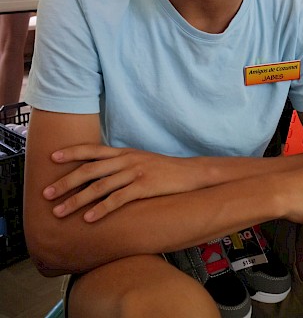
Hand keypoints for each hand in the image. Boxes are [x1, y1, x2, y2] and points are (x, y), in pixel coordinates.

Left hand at [43, 144, 204, 221]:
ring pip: (99, 186)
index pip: (93, 150)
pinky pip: (118, 199)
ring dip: (77, 199)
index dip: (72, 152)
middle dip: (66, 181)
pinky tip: (89, 218)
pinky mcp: (144, 187)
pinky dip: (101, 209)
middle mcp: (126, 159)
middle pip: (90, 169)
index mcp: (124, 152)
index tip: (52, 157)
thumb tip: (99, 173)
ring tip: (60, 211)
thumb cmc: (164, 170)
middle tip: (46, 193)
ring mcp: (135, 172)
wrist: (191, 173)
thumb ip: (120, 164)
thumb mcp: (140, 161)